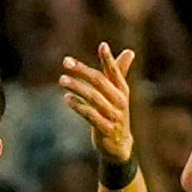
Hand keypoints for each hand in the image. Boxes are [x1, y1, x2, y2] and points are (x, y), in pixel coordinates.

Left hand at [59, 43, 135, 162]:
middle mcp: (120, 101)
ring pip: (94, 98)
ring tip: (62, 79)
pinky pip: (91, 115)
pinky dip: (79, 106)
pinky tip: (67, 98)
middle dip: (82, 70)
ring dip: (77, 87)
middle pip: (100, 82)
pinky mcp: (106, 129)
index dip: (109, 59)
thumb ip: (119, 73)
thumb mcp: (118, 94)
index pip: (115, 71)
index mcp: (122, 90)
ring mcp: (114, 116)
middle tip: (66, 62)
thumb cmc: (115, 115)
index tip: (102, 45)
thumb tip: (129, 51)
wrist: (119, 146)